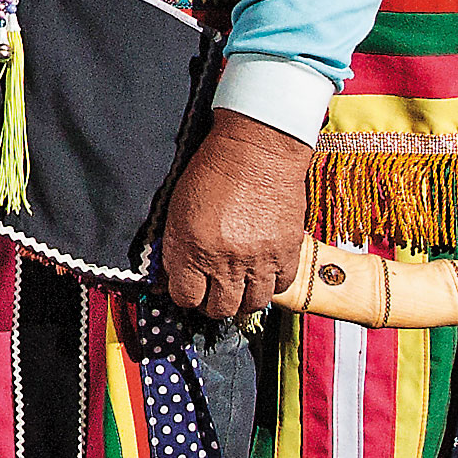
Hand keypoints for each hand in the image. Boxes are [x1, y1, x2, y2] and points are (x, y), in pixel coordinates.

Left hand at [150, 107, 311, 317]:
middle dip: (212, 302)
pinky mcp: (287, 252)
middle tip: (213, 289)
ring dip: (243, 297)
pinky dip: (272, 283)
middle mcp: (225, 260)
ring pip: (251, 304)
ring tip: (239, 283)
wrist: (257, 149)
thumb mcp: (178, 209)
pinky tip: (263, 271)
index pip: (185, 297)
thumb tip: (171, 278)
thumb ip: (175, 248)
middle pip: (219, 308)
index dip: (185, 294)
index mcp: (192, 248)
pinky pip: (281, 286)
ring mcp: (259, 259)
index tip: (190, 287)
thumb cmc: (214, 170)